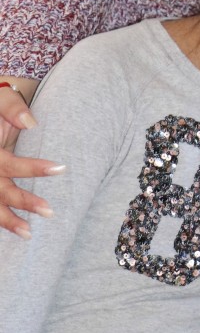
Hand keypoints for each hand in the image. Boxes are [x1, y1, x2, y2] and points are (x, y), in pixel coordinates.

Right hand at [0, 79, 61, 238]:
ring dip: (7, 220)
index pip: (9, 164)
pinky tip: (16, 230)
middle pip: (0, 190)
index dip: (33, 168)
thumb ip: (12, 108)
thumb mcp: (0, 98)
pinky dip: (0, 219)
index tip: (61, 169)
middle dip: (23, 202)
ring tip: (29, 233)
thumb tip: (31, 123)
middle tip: (50, 211)